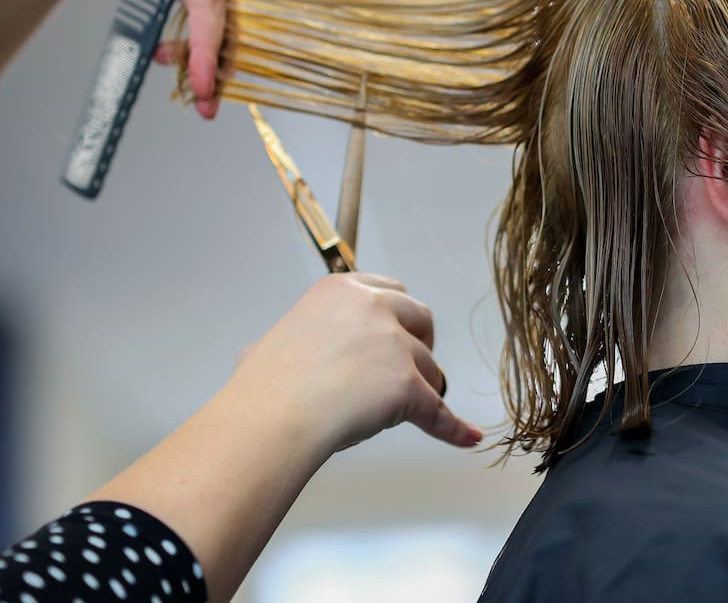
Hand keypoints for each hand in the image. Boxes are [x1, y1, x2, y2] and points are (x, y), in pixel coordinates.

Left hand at [40, 0, 237, 118]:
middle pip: (227, 18)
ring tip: (193, 93)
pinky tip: (169, 60)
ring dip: (211, 64)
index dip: (209, 39)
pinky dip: (194, 52)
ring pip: (220, 28)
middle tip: (206, 101)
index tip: (202, 77)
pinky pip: (201, 28)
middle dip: (219, 63)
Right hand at [224, 272, 482, 455]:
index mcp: (341, 290)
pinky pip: (438, 411)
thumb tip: (270, 353)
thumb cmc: (261, 387)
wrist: (270, 417)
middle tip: (409, 367)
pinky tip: (466, 436)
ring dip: (422, 388)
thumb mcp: (269, 343)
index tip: (398, 331)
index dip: (399, 315)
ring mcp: (394, 345)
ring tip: (400, 412)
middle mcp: (372, 307)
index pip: (390, 290)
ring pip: (430, 367)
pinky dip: (452, 427)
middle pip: (420, 318)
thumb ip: (290, 340)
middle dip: (420, 342)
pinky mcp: (407, 385)